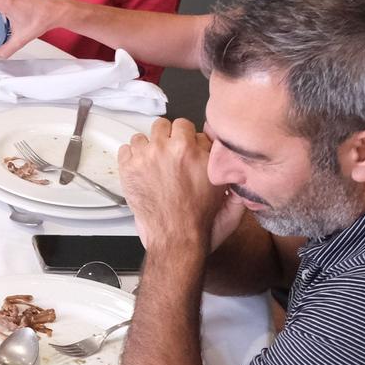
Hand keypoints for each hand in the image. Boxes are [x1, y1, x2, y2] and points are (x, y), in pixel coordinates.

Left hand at [117, 118, 241, 252]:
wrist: (175, 239)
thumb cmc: (200, 222)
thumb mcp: (231, 194)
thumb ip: (236, 178)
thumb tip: (238, 164)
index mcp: (196, 150)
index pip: (190, 128)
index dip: (189, 141)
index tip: (187, 152)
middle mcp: (170, 149)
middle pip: (166, 125)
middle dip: (169, 138)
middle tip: (170, 155)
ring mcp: (147, 156)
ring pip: (144, 135)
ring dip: (149, 147)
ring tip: (154, 164)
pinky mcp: (128, 168)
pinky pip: (126, 148)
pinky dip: (132, 157)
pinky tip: (141, 170)